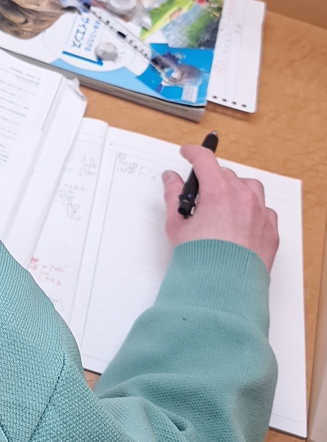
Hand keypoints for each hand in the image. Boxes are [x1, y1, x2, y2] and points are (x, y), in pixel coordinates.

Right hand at [162, 145, 278, 272]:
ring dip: (235, 191)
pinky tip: (239, 225)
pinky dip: (252, 211)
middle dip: (211, 180)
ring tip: (222, 208)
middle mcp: (243, 197)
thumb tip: (170, 180)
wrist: (225, 288)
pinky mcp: (270, 230)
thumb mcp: (176, 225)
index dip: (193, 153)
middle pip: (225, 175)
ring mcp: (260, 213)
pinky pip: (263, 210)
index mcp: (219, 191)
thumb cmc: (202, 260)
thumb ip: (172, 196)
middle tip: (199, 197)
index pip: (204, 160)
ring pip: (249, 188)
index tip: (187, 153)